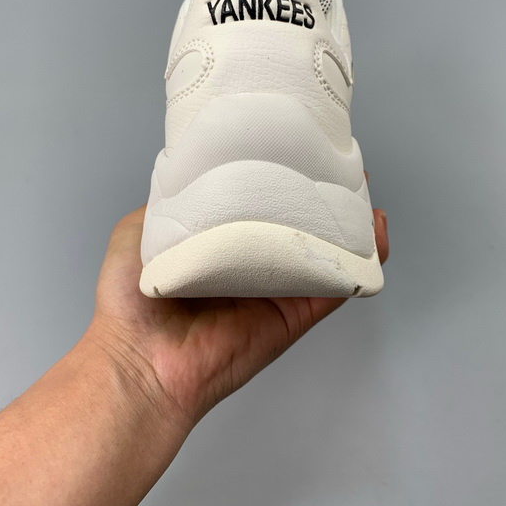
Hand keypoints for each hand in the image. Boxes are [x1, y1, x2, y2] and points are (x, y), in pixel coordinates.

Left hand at [91, 176, 388, 426]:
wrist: (140, 360)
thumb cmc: (131, 298)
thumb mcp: (141, 229)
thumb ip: (170, 202)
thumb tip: (191, 168)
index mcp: (221, 242)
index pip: (260, 203)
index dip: (281, 175)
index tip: (298, 145)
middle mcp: (254, 263)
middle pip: (299, 224)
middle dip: (322, 195)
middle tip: (340, 164)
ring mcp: (279, 289)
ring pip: (327, 251)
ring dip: (351, 222)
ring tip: (364, 190)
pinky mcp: (296, 314)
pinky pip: (338, 285)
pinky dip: (363, 259)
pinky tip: (375, 230)